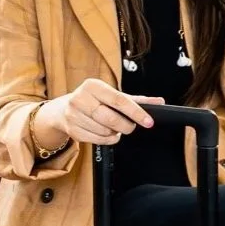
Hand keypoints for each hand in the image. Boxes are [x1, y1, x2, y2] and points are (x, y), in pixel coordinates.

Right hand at [36, 80, 164, 147]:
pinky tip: (106, 133)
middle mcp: (80, 98)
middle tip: (130, 127)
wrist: (64, 109)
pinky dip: (107, 139)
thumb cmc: (95, 100)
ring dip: (115, 133)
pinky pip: (97, 140)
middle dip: (126, 126)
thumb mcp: (114, 95)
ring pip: (105, 131)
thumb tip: (160, 102)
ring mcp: (73, 115)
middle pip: (111, 119)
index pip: (119, 100)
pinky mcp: (72, 130)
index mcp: (93, 85)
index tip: (149, 122)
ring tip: (114, 127)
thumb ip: (137, 100)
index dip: (136, 112)